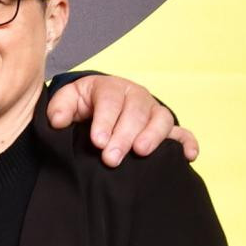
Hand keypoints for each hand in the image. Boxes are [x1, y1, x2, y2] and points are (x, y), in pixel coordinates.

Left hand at [47, 74, 197, 165]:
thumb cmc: (84, 106)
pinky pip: (182, 133)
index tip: (98, 141)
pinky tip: (188, 156)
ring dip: (153, 136)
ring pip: (161, 119)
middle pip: (136, 112)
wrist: (100, 106)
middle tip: (111, 158)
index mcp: (110, 87)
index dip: (105, 119)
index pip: (110, 99)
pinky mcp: (166, 128)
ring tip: (141, 152)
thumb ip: (60, 108)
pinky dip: (187, 143)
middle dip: (124, 135)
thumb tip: (57, 121)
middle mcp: (136, 96)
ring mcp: (153, 111)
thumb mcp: (67, 102)